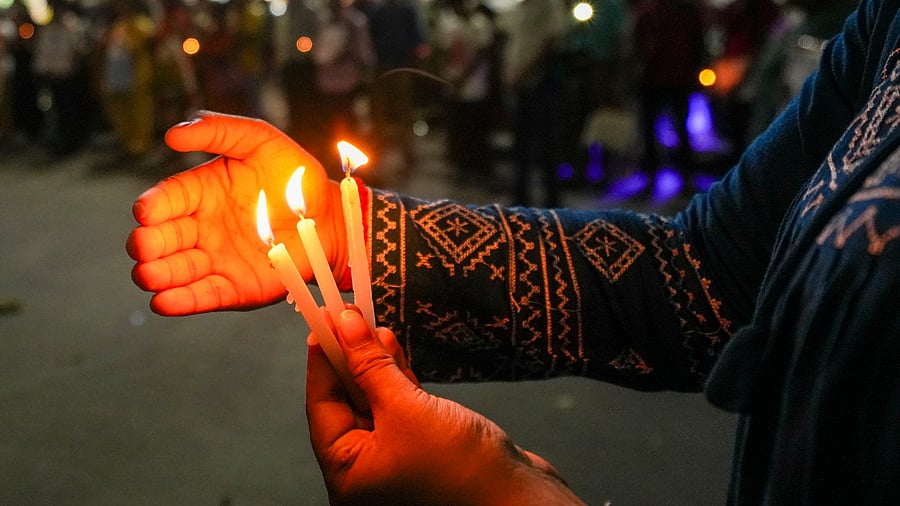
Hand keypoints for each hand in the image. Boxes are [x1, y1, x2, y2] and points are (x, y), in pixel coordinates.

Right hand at [126, 111, 346, 314]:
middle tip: (143, 246)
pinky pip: (205, 295)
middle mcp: (201, 228)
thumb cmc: (295, 176)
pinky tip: (165, 302)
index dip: (154, 205)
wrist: (330, 217)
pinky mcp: (235, 287)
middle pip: (163, 238)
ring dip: (158, 275)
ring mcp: (216, 259)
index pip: (167, 199)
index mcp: (200, 192)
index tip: (145, 211)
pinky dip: (183, 301)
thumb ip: (219, 130)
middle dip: (148, 244)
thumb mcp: (261, 140)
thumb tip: (172, 135)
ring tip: (148, 276)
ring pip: (176, 270)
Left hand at [307, 310, 585, 505]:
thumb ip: (372, 367)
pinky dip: (398, 383)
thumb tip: (347, 327)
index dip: (322, 362)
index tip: (322, 323)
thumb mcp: (407, 409)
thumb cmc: (462, 473)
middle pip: (346, 405)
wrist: (520, 502)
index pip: (322, 408)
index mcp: (347, 476)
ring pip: (375, 406)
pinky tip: (396, 353)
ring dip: (375, 367)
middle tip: (349, 318)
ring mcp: (396, 465)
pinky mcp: (425, 454)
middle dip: (349, 360)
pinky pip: (400, 413)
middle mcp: (366, 475)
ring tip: (374, 328)